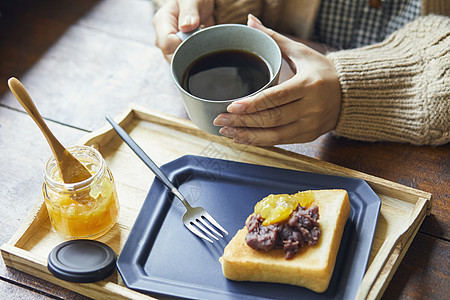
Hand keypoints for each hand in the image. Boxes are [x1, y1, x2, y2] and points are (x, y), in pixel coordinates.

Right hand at [152, 0, 214, 61]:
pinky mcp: (177, 51)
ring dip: (191, 54)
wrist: (198, 5)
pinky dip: (193, 56)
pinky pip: (183, 61)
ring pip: (177, 61)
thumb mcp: (192, 0)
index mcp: (161, 21)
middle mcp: (161, 35)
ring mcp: (169, 45)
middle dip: (187, 52)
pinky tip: (198, 45)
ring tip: (198, 38)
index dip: (182, 45)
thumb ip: (190, 12)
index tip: (194, 38)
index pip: (166, 43)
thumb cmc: (193, 0)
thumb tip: (186, 26)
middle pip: (170, 56)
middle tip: (198, 38)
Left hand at [213, 15, 341, 145]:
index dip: (253, 105)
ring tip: (226, 132)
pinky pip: (280, 141)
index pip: (276, 98)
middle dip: (244, 121)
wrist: (349, 94)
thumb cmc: (322, 71)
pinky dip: (260, 141)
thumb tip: (250, 21)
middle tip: (219, 120)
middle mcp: (310, 108)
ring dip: (248, 135)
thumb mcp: (301, 52)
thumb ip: (274, 38)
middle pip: (272, 118)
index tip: (231, 107)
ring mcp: (310, 125)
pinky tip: (242, 138)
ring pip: (275, 135)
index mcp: (308, 85)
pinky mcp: (308, 136)